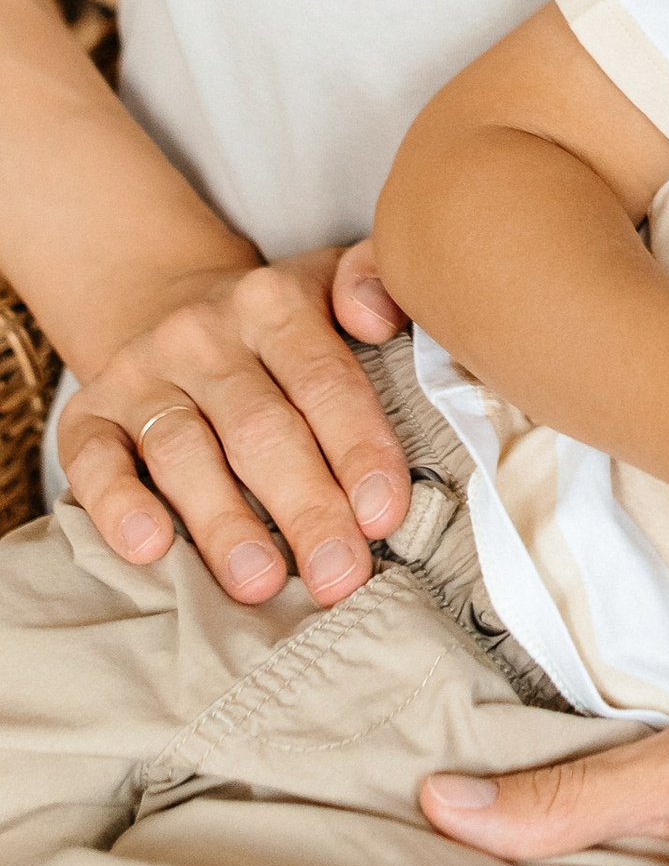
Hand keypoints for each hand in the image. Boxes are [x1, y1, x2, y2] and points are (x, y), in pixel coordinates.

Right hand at [56, 237, 410, 606]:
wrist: (166, 306)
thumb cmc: (276, 327)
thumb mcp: (330, 283)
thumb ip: (374, 282)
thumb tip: (376, 317)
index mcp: (274, 302)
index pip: (324, 380)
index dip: (357, 450)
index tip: (384, 516)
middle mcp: (202, 333)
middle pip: (259, 428)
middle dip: (306, 507)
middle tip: (340, 576)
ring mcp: (139, 373)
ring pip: (182, 452)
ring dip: (224, 524)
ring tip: (260, 583)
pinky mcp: (86, 414)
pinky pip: (94, 461)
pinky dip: (118, 506)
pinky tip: (150, 549)